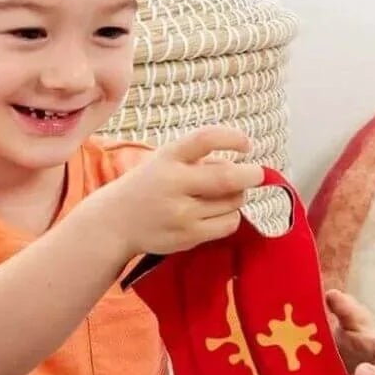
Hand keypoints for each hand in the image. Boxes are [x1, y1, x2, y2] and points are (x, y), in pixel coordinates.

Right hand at [88, 126, 265, 259]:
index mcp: (167, 158)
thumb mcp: (164, 162)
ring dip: (238, 196)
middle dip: (251, 175)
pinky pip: (228, 224)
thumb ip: (197, 161)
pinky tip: (220, 212)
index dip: (232, 138)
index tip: (246, 144)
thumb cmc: (148, 186)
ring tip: (226, 194)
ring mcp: (181, 213)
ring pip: (232, 202)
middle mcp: (174, 184)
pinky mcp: (188, 236)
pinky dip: (232, 216)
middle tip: (258, 174)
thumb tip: (241, 166)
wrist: (116, 222)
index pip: (205, 139)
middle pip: (227, 178)